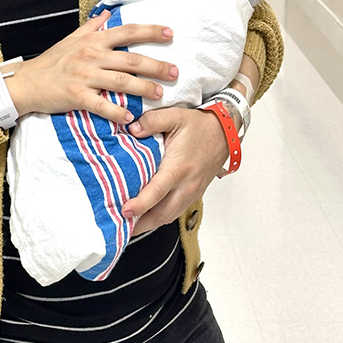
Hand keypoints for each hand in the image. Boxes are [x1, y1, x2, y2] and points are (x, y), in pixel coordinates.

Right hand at [7, 11, 177, 123]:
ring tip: (159, 94)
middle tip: (175, 72)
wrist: (27, 82)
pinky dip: (116, 112)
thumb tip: (109, 13)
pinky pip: (100, 105)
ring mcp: (84, 76)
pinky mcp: (75, 96)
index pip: (127, 31)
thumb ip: (93, 26)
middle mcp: (91, 55)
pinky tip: (130, 117)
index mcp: (93, 40)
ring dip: (143, 88)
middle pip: (131, 59)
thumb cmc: (52, 61)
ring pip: (121, 81)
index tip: (170, 33)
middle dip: (156, 66)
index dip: (150, 31)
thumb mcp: (72, 38)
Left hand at [122, 108, 227, 233]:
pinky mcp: (194, 194)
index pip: (156, 192)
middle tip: (118, 226)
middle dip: (139, 224)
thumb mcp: (174, 116)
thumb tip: (131, 129)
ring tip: (128, 225)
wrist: (224, 132)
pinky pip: (175, 212)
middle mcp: (186, 185)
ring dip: (148, 224)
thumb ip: (151, 121)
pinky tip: (146, 216)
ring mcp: (192, 192)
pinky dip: (159, 218)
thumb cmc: (199, 126)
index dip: (139, 205)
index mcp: (178, 168)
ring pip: (168, 217)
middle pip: (161, 214)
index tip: (124, 211)